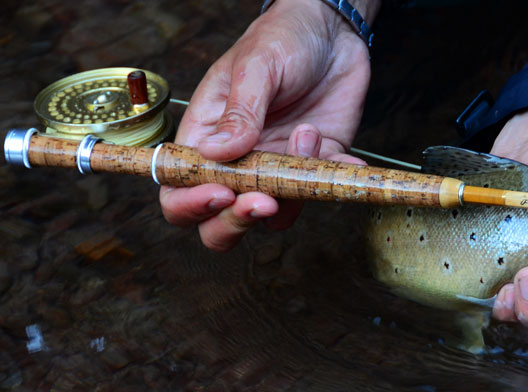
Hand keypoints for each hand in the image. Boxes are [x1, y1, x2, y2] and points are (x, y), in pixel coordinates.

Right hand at [160, 0, 378, 250]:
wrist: (332, 32)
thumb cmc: (282, 39)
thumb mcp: (256, 67)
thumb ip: (240, 111)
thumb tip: (216, 154)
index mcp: (206, 137)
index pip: (180, 188)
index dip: (192, 203)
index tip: (222, 193)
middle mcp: (238, 162)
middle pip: (220, 222)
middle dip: (238, 222)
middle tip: (264, 201)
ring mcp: (277, 168)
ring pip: (275, 216)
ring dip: (293, 192)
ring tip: (309, 134)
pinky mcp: (316, 166)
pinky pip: (322, 192)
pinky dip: (335, 182)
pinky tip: (347, 158)